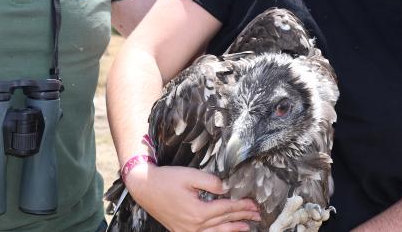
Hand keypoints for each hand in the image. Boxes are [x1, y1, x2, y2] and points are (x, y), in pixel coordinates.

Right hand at [126, 164, 260, 231]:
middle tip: (257, 214)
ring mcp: (187, 231)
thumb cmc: (166, 179)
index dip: (242, 206)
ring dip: (233, 229)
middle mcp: (194, 225)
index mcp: (198, 211)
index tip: (254, 203)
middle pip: (224, 221)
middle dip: (242, 217)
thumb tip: (227, 188)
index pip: (226, 208)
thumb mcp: (190, 175)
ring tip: (247, 227)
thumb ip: (212, 182)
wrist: (144, 187)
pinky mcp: (181, 231)